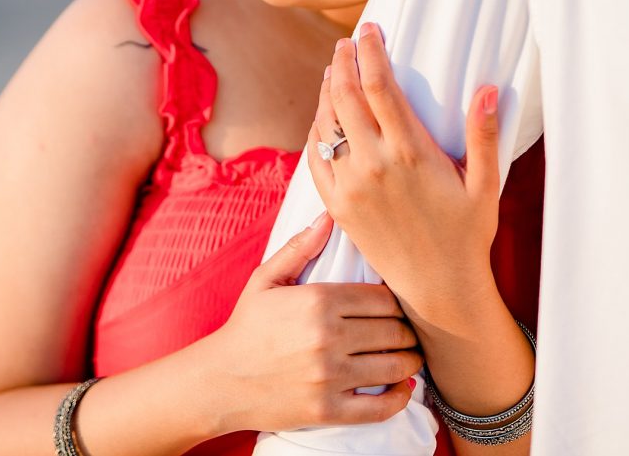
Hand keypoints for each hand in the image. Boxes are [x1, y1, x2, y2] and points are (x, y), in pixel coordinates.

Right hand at [203, 211, 421, 434]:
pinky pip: (381, 407)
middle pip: (395, 331)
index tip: (396, 307)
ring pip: (395, 365)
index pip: (384, 299)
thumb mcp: (265, 280)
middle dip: (407, 331)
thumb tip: (328, 217)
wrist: (219, 380)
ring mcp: (329, 376)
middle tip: (408, 331)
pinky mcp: (328, 410)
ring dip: (409, 360)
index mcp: (318, 301)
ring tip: (409, 356)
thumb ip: (300, 247)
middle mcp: (328, 337)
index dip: (397, 302)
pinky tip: (402, 387)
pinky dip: (400, 397)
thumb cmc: (246, 327)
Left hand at [307, 23, 502, 329]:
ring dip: (326, 91)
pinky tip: (323, 116)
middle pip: (344, 96)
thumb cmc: (467, 234)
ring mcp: (350, 185)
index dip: (372, 52)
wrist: (437, 288)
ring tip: (333, 70)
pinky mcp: (336, 204)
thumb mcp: (485, 184)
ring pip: (325, 123)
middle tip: (346, 44)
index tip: (370, 29)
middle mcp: (374, 165)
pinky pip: (314, 157)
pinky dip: (316, 130)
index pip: (380, 87)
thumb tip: (487, 88)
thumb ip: (485, 134)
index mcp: (410, 153)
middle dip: (342, 62)